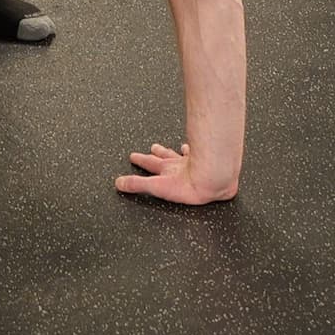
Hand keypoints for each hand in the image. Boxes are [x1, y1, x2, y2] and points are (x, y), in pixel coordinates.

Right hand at [114, 143, 236, 206]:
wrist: (214, 177)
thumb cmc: (189, 184)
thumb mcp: (157, 187)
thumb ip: (138, 185)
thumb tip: (119, 183)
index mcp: (167, 170)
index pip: (150, 163)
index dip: (141, 160)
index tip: (133, 156)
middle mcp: (179, 165)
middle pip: (166, 157)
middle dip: (157, 154)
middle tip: (152, 147)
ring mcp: (194, 164)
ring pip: (183, 156)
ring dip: (179, 152)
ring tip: (179, 147)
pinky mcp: (208, 168)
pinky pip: (204, 157)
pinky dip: (202, 155)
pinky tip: (205, 154)